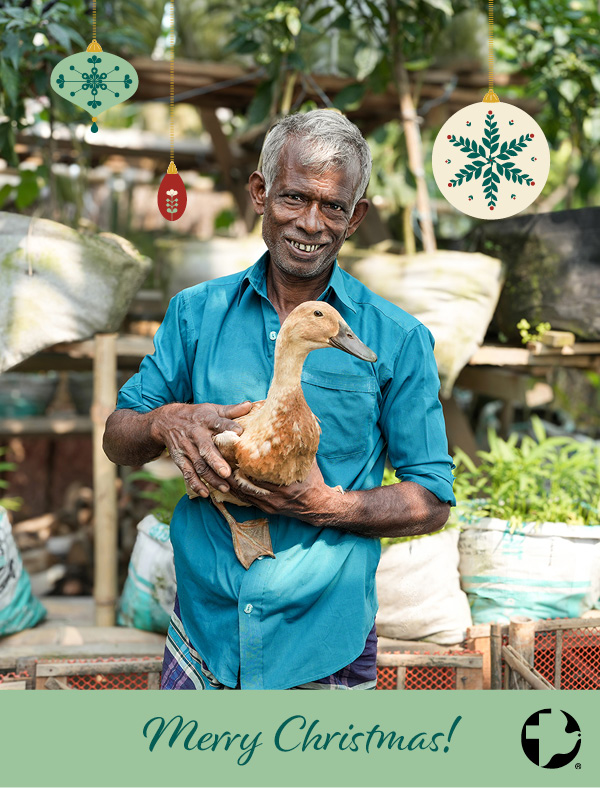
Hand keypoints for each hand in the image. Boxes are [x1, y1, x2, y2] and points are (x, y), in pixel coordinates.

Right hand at [150, 400, 251, 497]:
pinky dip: (195, 484)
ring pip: (199, 465)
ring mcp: (186, 448)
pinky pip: (187, 473)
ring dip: (211, 478)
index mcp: (206, 420)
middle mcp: (195, 435)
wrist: (166, 421)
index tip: (239, 432)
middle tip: (227, 473)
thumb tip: (250, 405)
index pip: (218, 423)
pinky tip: (205, 493)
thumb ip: (231, 411)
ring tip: (225, 488)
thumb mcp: (212, 409)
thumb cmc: (197, 416)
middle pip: (206, 449)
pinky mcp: (179, 459)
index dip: (228, 427)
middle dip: (216, 462)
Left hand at [226, 460, 342, 524]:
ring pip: (242, 493)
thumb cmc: (313, 480)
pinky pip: (246, 500)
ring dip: (229, 482)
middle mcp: (273, 497)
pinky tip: (228, 481)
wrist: (319, 505)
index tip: (231, 449)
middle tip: (218, 457)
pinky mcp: (266, 509)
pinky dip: (236, 490)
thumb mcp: (306, 461)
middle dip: (230, 471)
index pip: (255, 473)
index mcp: (283, 484)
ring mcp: (268, 505)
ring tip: (219, 468)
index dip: (241, 462)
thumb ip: (294, 449)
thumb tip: (287, 428)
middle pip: (243, 484)